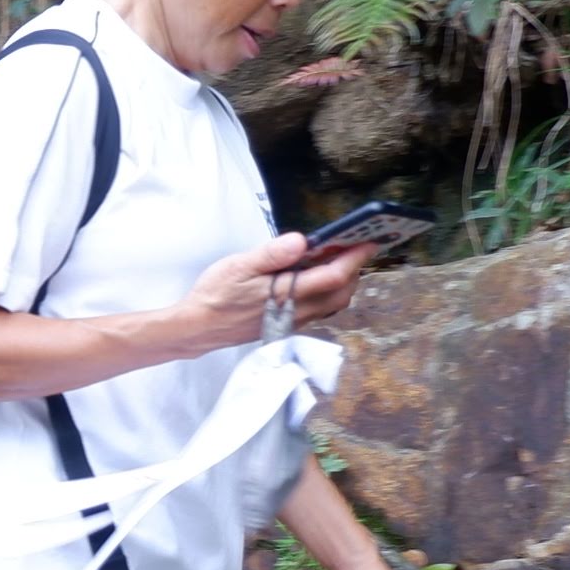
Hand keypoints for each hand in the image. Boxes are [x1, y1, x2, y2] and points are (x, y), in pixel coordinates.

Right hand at [178, 233, 370, 350]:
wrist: (199, 328)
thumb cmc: (216, 294)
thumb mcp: (238, 266)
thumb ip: (271, 255)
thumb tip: (301, 241)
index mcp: (289, 294)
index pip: (334, 276)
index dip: (355, 257)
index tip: (370, 240)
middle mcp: (298, 312)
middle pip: (342, 292)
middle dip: (355, 269)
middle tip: (355, 245)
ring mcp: (295, 321)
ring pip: (334, 303)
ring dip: (344, 282)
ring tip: (338, 258)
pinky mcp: (288, 325)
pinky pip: (321, 309)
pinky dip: (329, 291)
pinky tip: (316, 277)